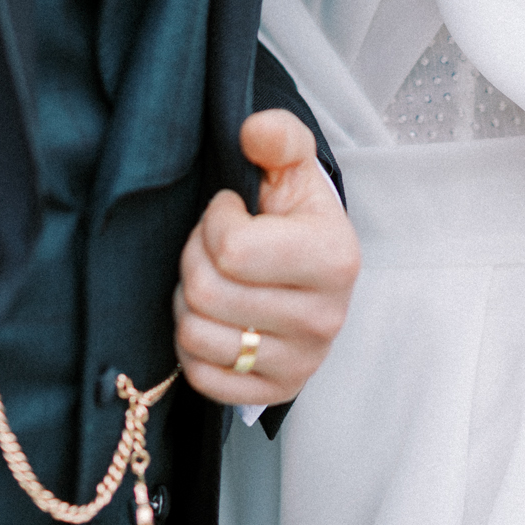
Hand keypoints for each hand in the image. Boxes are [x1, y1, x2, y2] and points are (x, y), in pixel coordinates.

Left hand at [174, 111, 359, 407]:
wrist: (315, 270)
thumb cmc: (296, 216)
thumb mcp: (293, 167)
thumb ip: (277, 137)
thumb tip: (255, 131)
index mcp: (334, 258)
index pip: (231, 249)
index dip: (213, 223)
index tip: (230, 213)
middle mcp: (325, 318)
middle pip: (207, 293)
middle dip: (194, 259)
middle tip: (213, 248)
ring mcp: (303, 362)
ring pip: (196, 335)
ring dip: (189, 302)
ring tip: (213, 281)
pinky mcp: (277, 393)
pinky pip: (201, 377)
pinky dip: (194, 347)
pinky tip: (216, 319)